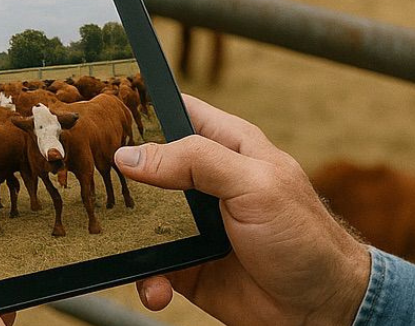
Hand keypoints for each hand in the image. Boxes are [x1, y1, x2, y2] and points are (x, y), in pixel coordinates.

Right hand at [114, 95, 371, 325]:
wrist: (322, 309)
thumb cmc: (302, 234)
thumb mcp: (252, 184)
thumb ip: (196, 161)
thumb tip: (132, 154)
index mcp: (227, 144)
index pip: (178, 111)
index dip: (143, 109)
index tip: (104, 114)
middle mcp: (207, 180)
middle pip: (149, 167)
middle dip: (121, 179)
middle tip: (92, 188)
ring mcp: (197, 224)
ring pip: (143, 220)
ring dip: (130, 238)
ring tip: (129, 253)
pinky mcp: (189, 266)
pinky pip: (152, 268)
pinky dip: (147, 279)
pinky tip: (157, 289)